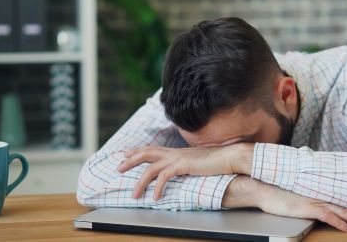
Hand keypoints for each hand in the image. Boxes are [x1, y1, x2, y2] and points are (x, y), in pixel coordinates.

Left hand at [117, 144, 250, 199]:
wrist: (228, 157)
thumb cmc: (215, 161)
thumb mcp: (196, 161)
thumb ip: (186, 164)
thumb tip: (181, 169)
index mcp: (176, 151)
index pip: (152, 148)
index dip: (137, 151)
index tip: (125, 154)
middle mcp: (174, 152)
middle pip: (146, 153)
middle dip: (130, 160)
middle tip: (118, 168)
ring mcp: (177, 158)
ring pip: (150, 167)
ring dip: (140, 182)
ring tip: (135, 195)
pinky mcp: (183, 165)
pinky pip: (164, 177)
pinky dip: (158, 188)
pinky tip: (156, 197)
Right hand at [257, 181, 346, 231]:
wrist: (265, 188)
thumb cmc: (281, 192)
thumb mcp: (301, 194)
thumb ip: (314, 196)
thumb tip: (322, 202)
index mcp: (322, 192)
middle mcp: (323, 195)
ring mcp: (316, 200)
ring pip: (344, 211)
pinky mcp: (307, 207)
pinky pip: (327, 215)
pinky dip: (339, 222)